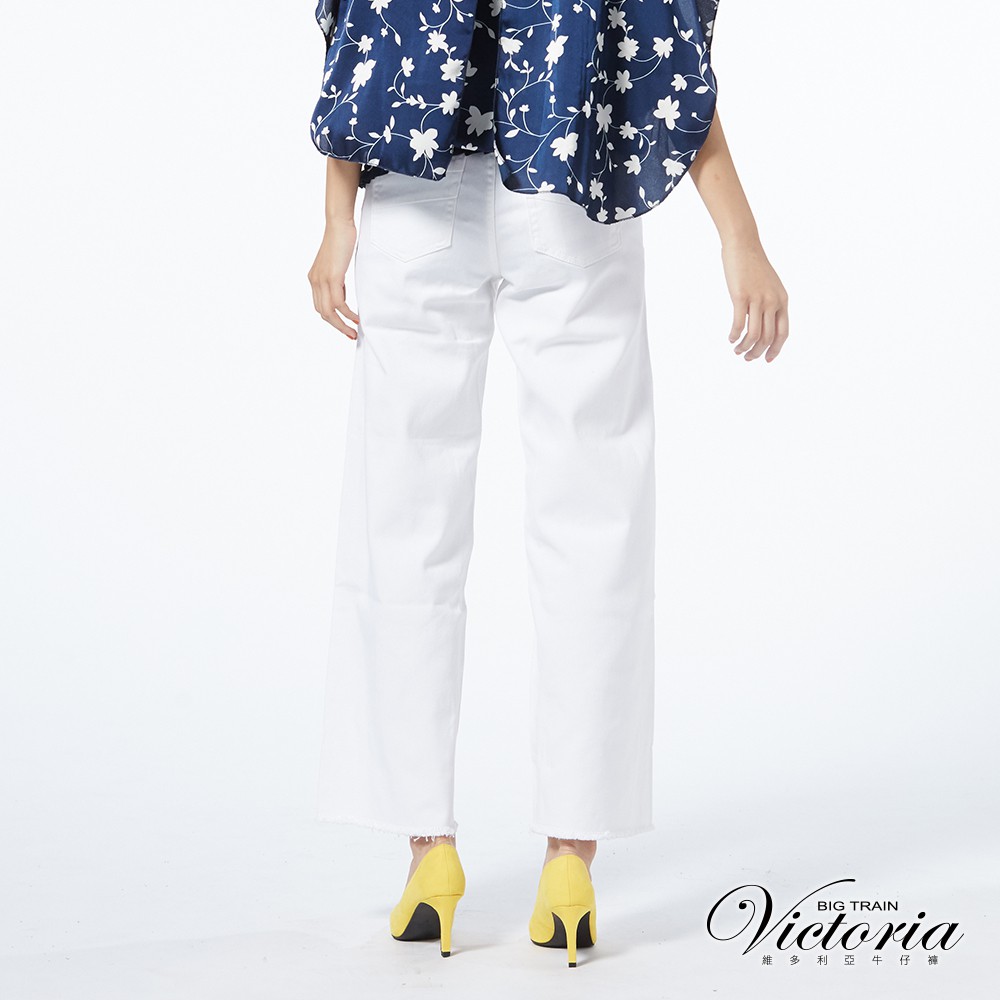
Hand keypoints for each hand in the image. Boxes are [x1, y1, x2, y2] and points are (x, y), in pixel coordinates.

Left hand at [308, 219, 360, 339]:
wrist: (338, 224)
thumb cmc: (341, 239)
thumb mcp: (336, 263)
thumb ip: (337, 279)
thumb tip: (342, 291)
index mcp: (314, 279)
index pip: (320, 306)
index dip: (332, 320)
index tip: (345, 326)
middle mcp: (315, 281)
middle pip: (323, 313)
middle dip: (338, 327)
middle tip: (351, 335)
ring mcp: (322, 280)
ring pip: (329, 312)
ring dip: (342, 325)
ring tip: (354, 331)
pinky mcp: (332, 277)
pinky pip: (338, 303)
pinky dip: (347, 314)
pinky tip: (356, 317)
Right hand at [720, 239, 788, 361]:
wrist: (744, 244)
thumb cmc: (753, 265)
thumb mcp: (768, 286)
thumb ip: (769, 304)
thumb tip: (761, 324)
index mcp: (782, 300)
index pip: (783, 333)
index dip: (776, 349)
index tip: (767, 359)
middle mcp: (773, 301)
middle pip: (767, 338)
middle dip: (757, 352)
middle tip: (747, 358)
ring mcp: (757, 299)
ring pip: (754, 335)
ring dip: (744, 347)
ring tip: (737, 350)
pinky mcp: (741, 296)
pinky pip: (739, 324)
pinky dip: (734, 335)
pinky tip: (730, 338)